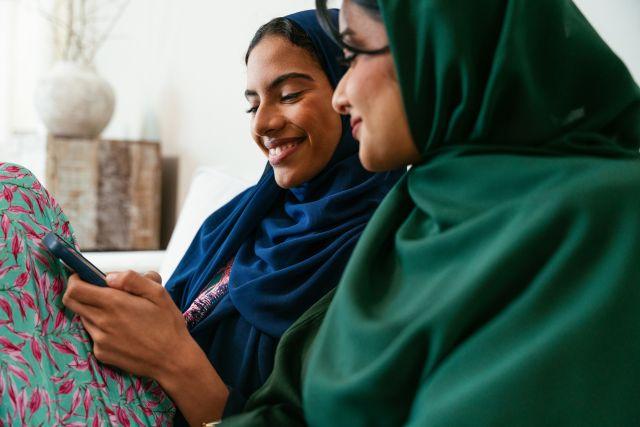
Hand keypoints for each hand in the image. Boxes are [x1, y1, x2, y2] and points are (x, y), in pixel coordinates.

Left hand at [63, 270, 228, 423]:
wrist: (172, 360)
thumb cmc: (168, 324)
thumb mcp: (158, 293)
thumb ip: (132, 279)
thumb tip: (108, 277)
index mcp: (114, 303)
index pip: (75, 289)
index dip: (75, 279)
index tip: (83, 276)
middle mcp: (102, 322)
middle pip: (71, 303)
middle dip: (78, 292)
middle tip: (96, 290)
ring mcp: (100, 340)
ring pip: (83, 318)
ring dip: (93, 310)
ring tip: (119, 313)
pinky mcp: (102, 353)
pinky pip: (93, 335)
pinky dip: (102, 328)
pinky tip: (123, 330)